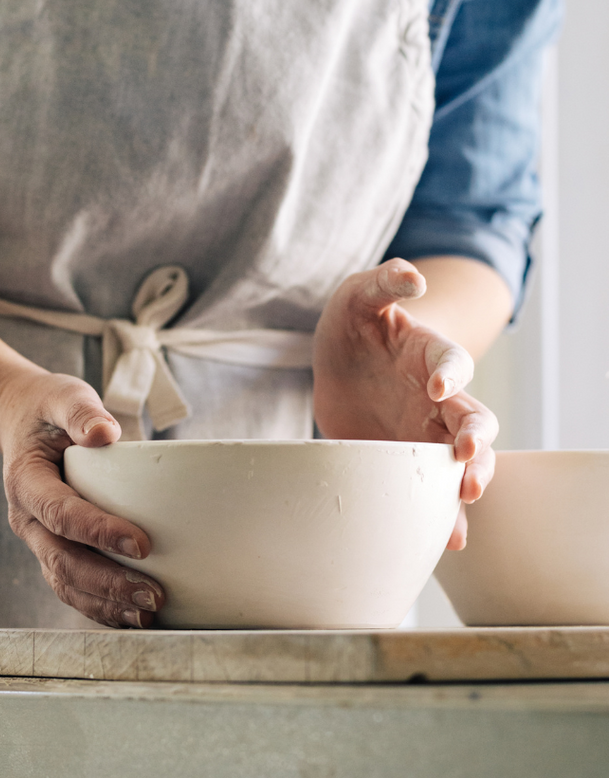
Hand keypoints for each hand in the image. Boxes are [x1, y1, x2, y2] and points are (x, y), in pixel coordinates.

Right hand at [0, 368, 165, 626]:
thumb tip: (105, 433)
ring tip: (150, 612)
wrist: (21, 422)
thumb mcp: (62, 396)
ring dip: (106, 603)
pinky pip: (73, 587)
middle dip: (109, 583)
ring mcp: (38, 540)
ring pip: (66, 583)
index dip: (99, 532)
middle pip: (63, 561)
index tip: (142, 543)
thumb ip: (81, 411)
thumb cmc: (48, 409)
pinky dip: (101, 607)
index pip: (61, 514)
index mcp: (25, 482)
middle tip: (154, 593)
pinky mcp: (54, 550)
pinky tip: (134, 616)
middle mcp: (26, 519)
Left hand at [312, 259, 497, 549]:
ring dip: (467, 482)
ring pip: (461, 462)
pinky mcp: (405, 461)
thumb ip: (384, 281)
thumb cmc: (354, 324)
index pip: (452, 362)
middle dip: (476, 441)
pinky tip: (444, 538)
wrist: (337, 364)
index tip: (436, 388)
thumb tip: (412, 276)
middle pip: (474, 420)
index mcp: (428, 355)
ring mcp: (425, 432)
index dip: (451, 374)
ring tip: (462, 506)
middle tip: (466, 458)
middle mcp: (437, 398)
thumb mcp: (358, 295)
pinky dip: (441, 512)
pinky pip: (430, 489)